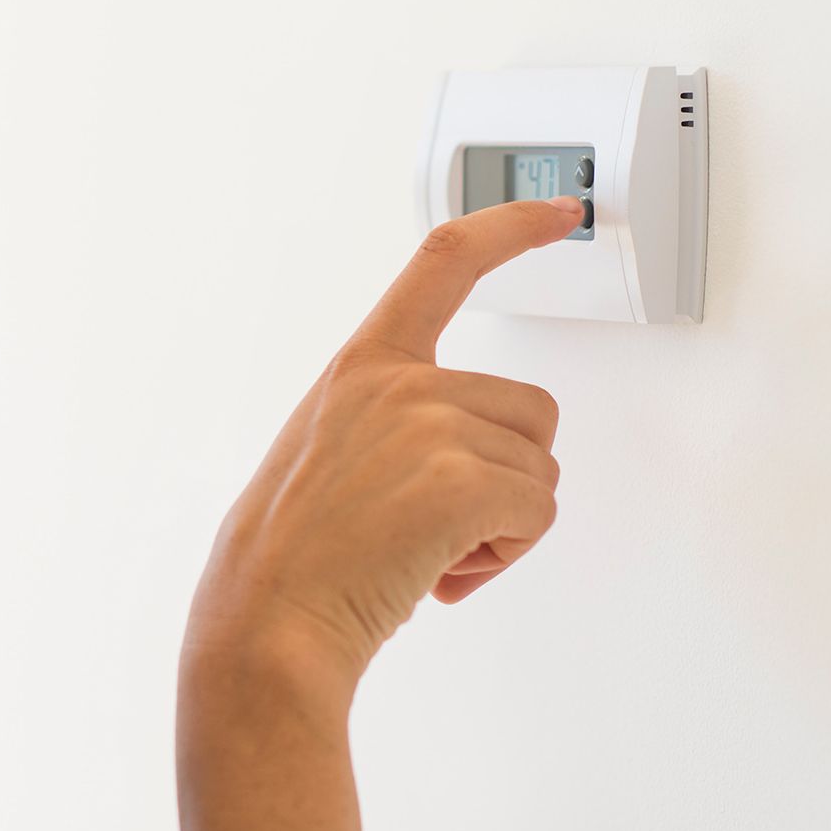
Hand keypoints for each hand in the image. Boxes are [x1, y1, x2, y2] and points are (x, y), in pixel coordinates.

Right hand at [185, 195, 583, 689]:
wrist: (270, 616)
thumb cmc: (296, 551)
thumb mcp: (330, 447)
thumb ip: (394, 418)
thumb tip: (469, 446)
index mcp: (364, 365)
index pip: (446, 261)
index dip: (512, 228)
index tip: (560, 213)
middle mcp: (398, 381)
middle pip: (529, 409)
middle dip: (507, 476)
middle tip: (440, 526)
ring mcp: (429, 426)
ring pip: (538, 467)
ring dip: (504, 522)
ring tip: (431, 550)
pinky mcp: (459, 481)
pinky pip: (537, 514)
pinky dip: (505, 554)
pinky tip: (444, 571)